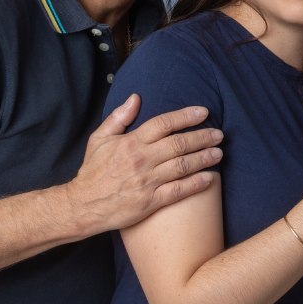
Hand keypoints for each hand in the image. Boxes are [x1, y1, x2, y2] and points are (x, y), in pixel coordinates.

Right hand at [66, 95, 223, 231]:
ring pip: (183, 166)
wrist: (83, 205)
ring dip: (204, 158)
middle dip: (203, 137)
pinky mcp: (150, 202)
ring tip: (219, 153)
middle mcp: (142, 160)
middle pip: (179, 144)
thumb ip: (119, 117)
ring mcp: (147, 181)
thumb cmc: (92, 171)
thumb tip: (136, 97)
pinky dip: (196, 184)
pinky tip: (210, 178)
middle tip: (219, 134)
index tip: (203, 112)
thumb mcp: (99, 139)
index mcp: (131, 142)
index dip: (185, 116)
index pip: (164, 123)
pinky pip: (178, 191)